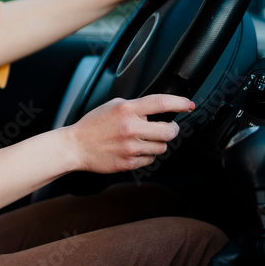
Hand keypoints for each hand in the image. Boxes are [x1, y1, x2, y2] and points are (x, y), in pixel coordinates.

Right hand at [64, 94, 193, 172]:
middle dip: (171, 129)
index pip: (161, 103)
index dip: (180, 103)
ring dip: (157, 143)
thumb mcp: (112, 106)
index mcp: (127, 109)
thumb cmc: (93, 125)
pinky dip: (146, 155)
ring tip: (143, 139)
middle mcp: (131, 128)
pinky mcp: (129, 163)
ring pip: (162, 147)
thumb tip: (156, 111)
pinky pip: (150, 160)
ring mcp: (131, 147)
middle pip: (169, 131)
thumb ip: (135, 107)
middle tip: (166, 128)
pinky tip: (134, 149)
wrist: (76, 146)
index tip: (188, 104)